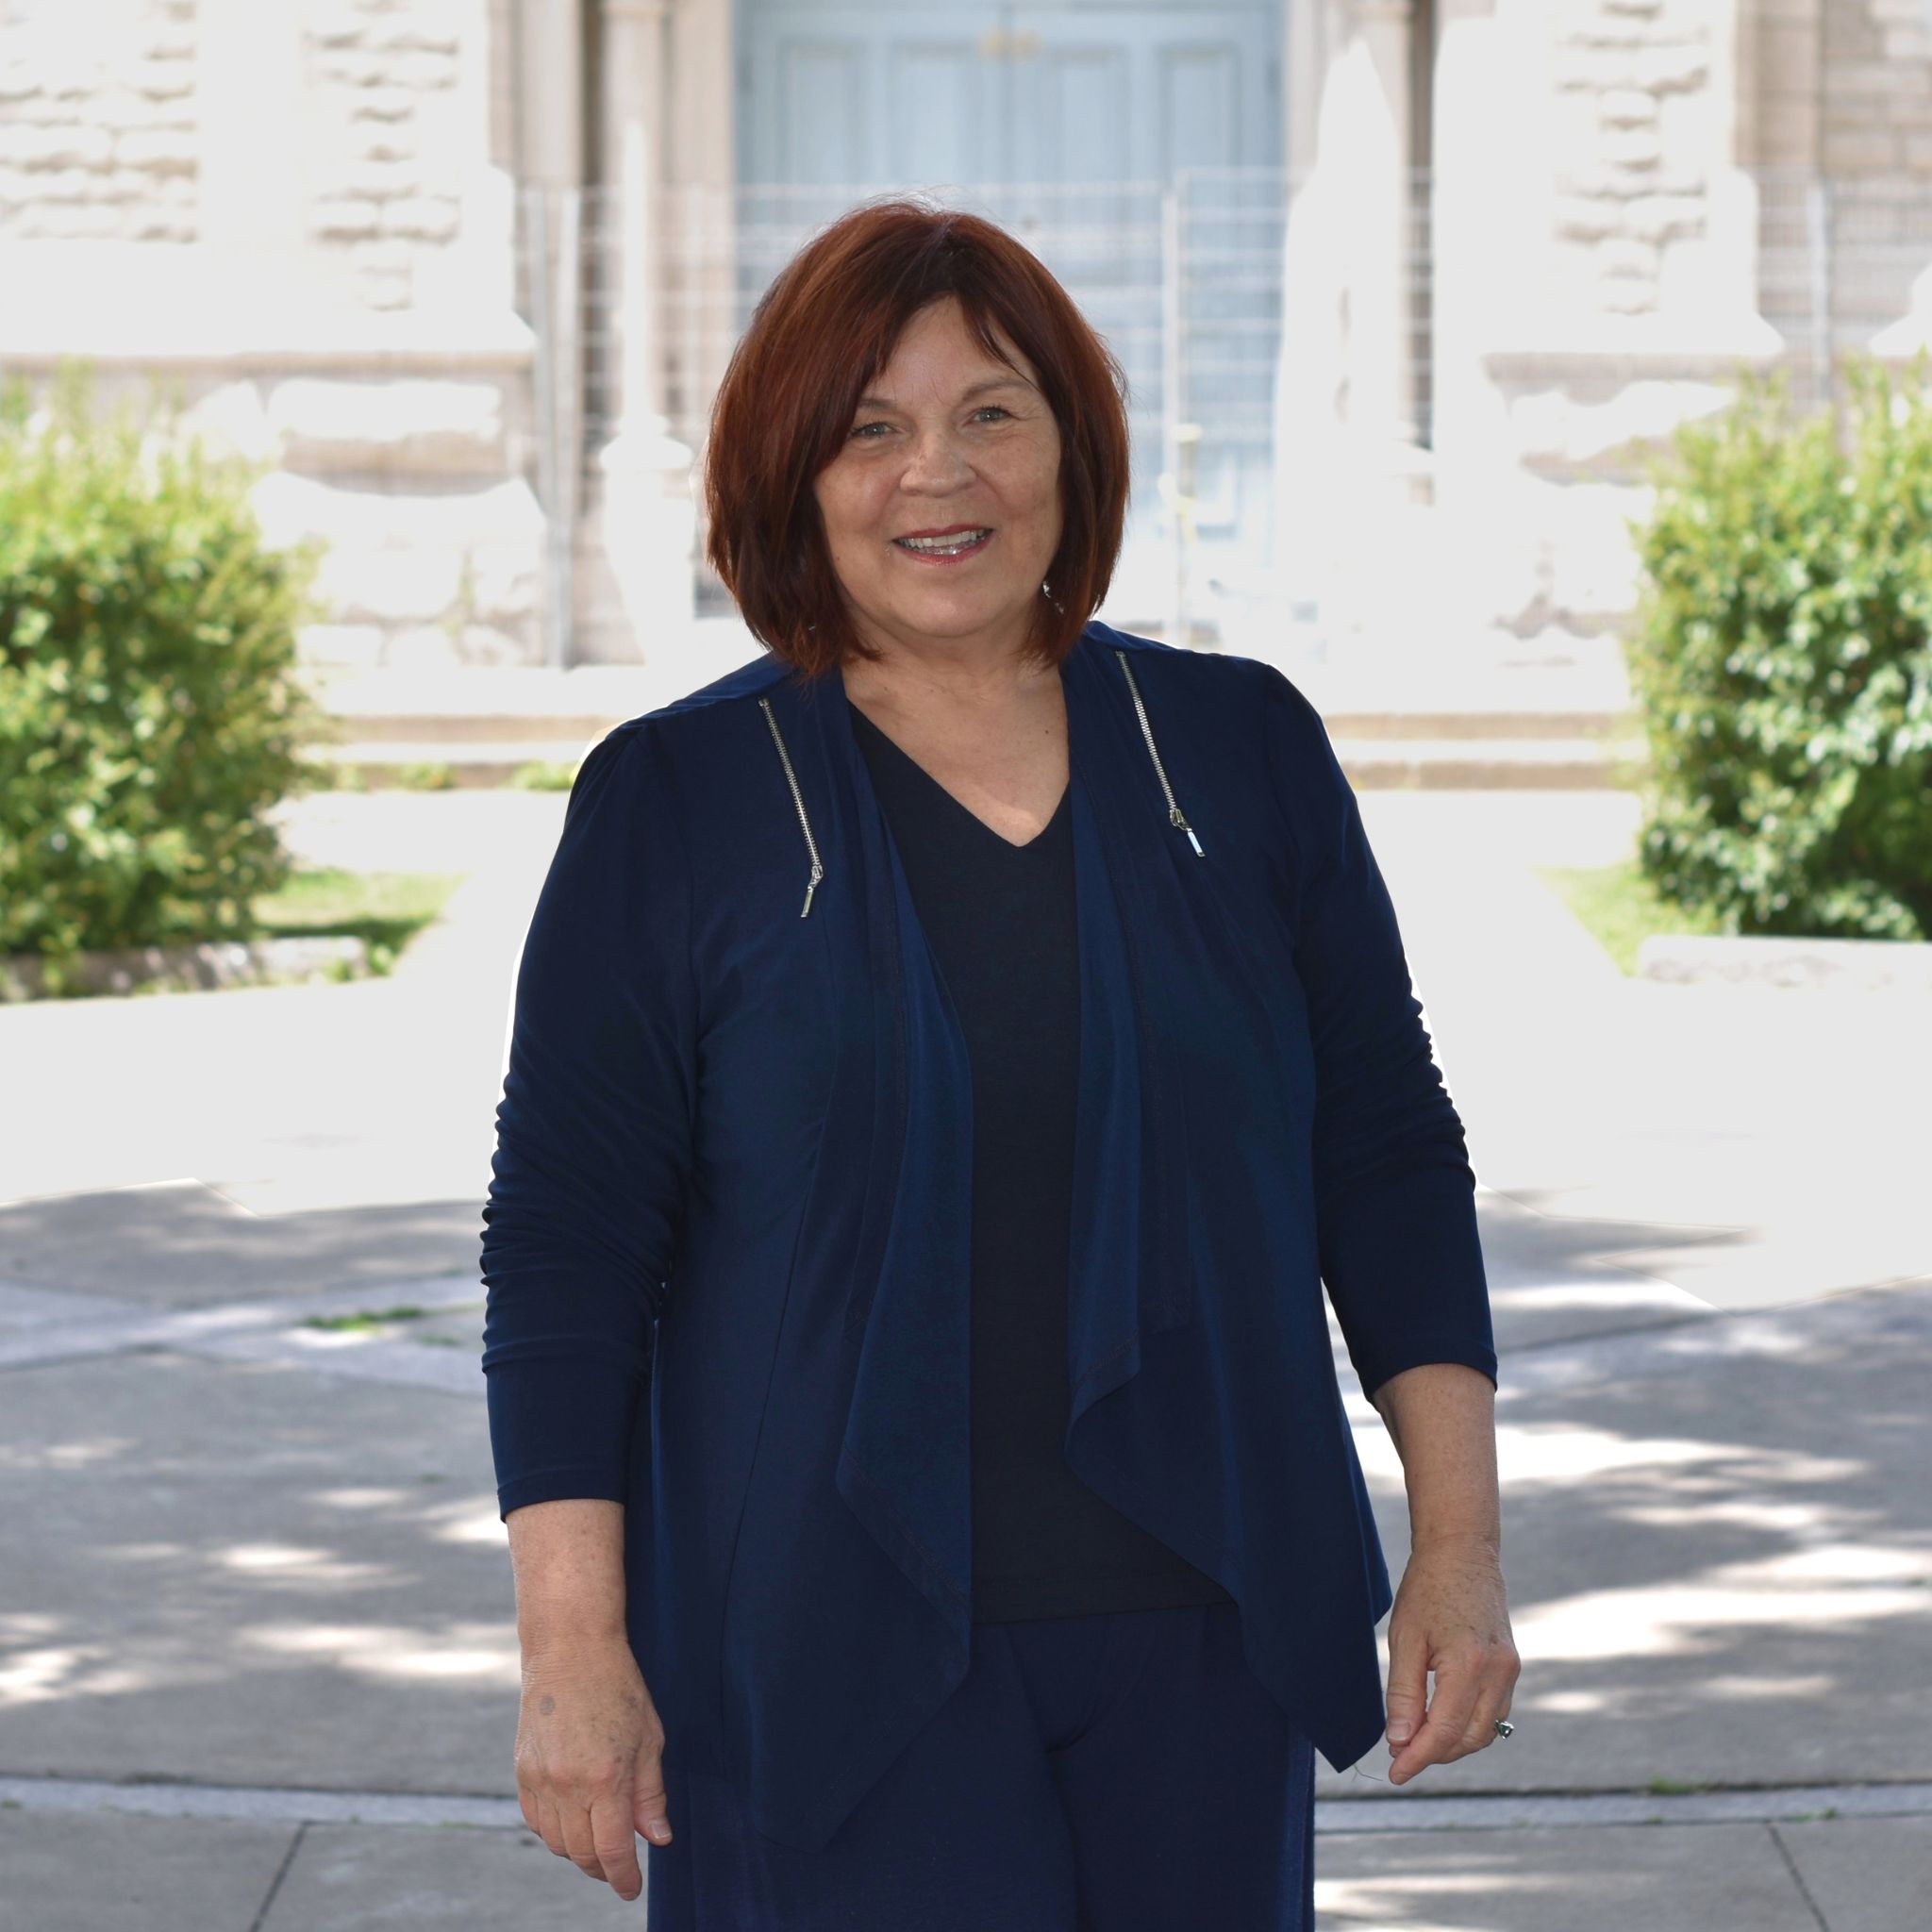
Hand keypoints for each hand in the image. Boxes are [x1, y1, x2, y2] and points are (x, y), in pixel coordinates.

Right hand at [513, 1636, 673, 1899]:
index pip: (612, 1850)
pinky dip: (555, 1832)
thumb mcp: (650, 1737)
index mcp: (605, 1777)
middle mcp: (568, 1784)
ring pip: (557, 1842)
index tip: (632, 1888)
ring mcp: (540, 1779)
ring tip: (599, 1840)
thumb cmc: (618, 1687)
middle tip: (619, 1867)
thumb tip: (658, 1839)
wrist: (570, 1649)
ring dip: (579, 1852)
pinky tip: (573, 1821)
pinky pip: (536, 1821)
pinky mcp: (522, 1771)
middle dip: (603, 1868)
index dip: (624, 1877)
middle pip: (581, 1853)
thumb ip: (651, 1794)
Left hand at [1382, 1533, 1518, 1785]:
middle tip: (1399, 1755)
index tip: (1395, 1773)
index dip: (1417, 1758)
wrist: (1462, 1551)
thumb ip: (1403, 1693)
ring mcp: (1511, 1671)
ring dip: (1451, 1744)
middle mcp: (1499, 1673)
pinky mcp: (1511, 1666)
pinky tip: (1440, 1721)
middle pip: (1467, 1739)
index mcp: (1471, 1665)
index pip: (1443, 1732)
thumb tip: (1399, 1741)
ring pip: (1484, 1731)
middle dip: (1433, 1754)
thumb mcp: (1405, 1639)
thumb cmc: (1427, 1589)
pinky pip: (1493, 1713)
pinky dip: (1467, 1726)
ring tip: (1415, 1741)